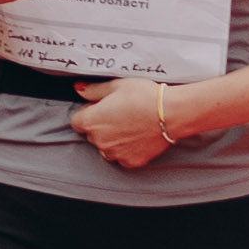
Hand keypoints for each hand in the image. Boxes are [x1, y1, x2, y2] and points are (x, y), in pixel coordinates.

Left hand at [71, 74, 192, 171]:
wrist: (171, 113)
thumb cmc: (144, 97)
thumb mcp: (115, 86)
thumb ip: (93, 90)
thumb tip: (78, 89)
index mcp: (91, 121)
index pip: (77, 121)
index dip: (89, 113)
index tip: (101, 108)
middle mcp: (99, 141)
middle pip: (92, 135)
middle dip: (101, 126)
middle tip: (119, 115)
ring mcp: (115, 153)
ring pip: (106, 148)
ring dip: (112, 140)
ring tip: (130, 126)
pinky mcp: (131, 162)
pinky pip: (123, 157)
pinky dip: (127, 150)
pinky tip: (137, 137)